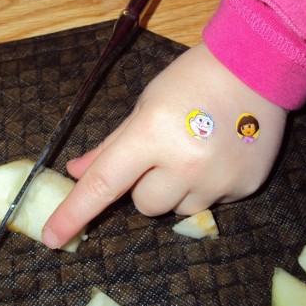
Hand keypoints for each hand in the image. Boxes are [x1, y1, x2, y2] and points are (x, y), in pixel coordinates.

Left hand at [42, 43, 286, 248]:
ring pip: (177, 209)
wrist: (253, 68)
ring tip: (194, 151)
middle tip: (161, 153)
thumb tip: (77, 172)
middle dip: (144, 185)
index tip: (52, 237)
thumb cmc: (189, 80)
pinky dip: (205, 186)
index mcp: (153, 133)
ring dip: (176, 189)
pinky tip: (217, 155)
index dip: (75, 212)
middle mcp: (186, 163)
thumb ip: (110, 145)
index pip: (104, 183)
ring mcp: (219, 179)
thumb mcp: (144, 106)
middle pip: (144, 205)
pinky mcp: (246, 187)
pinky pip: (210, 204)